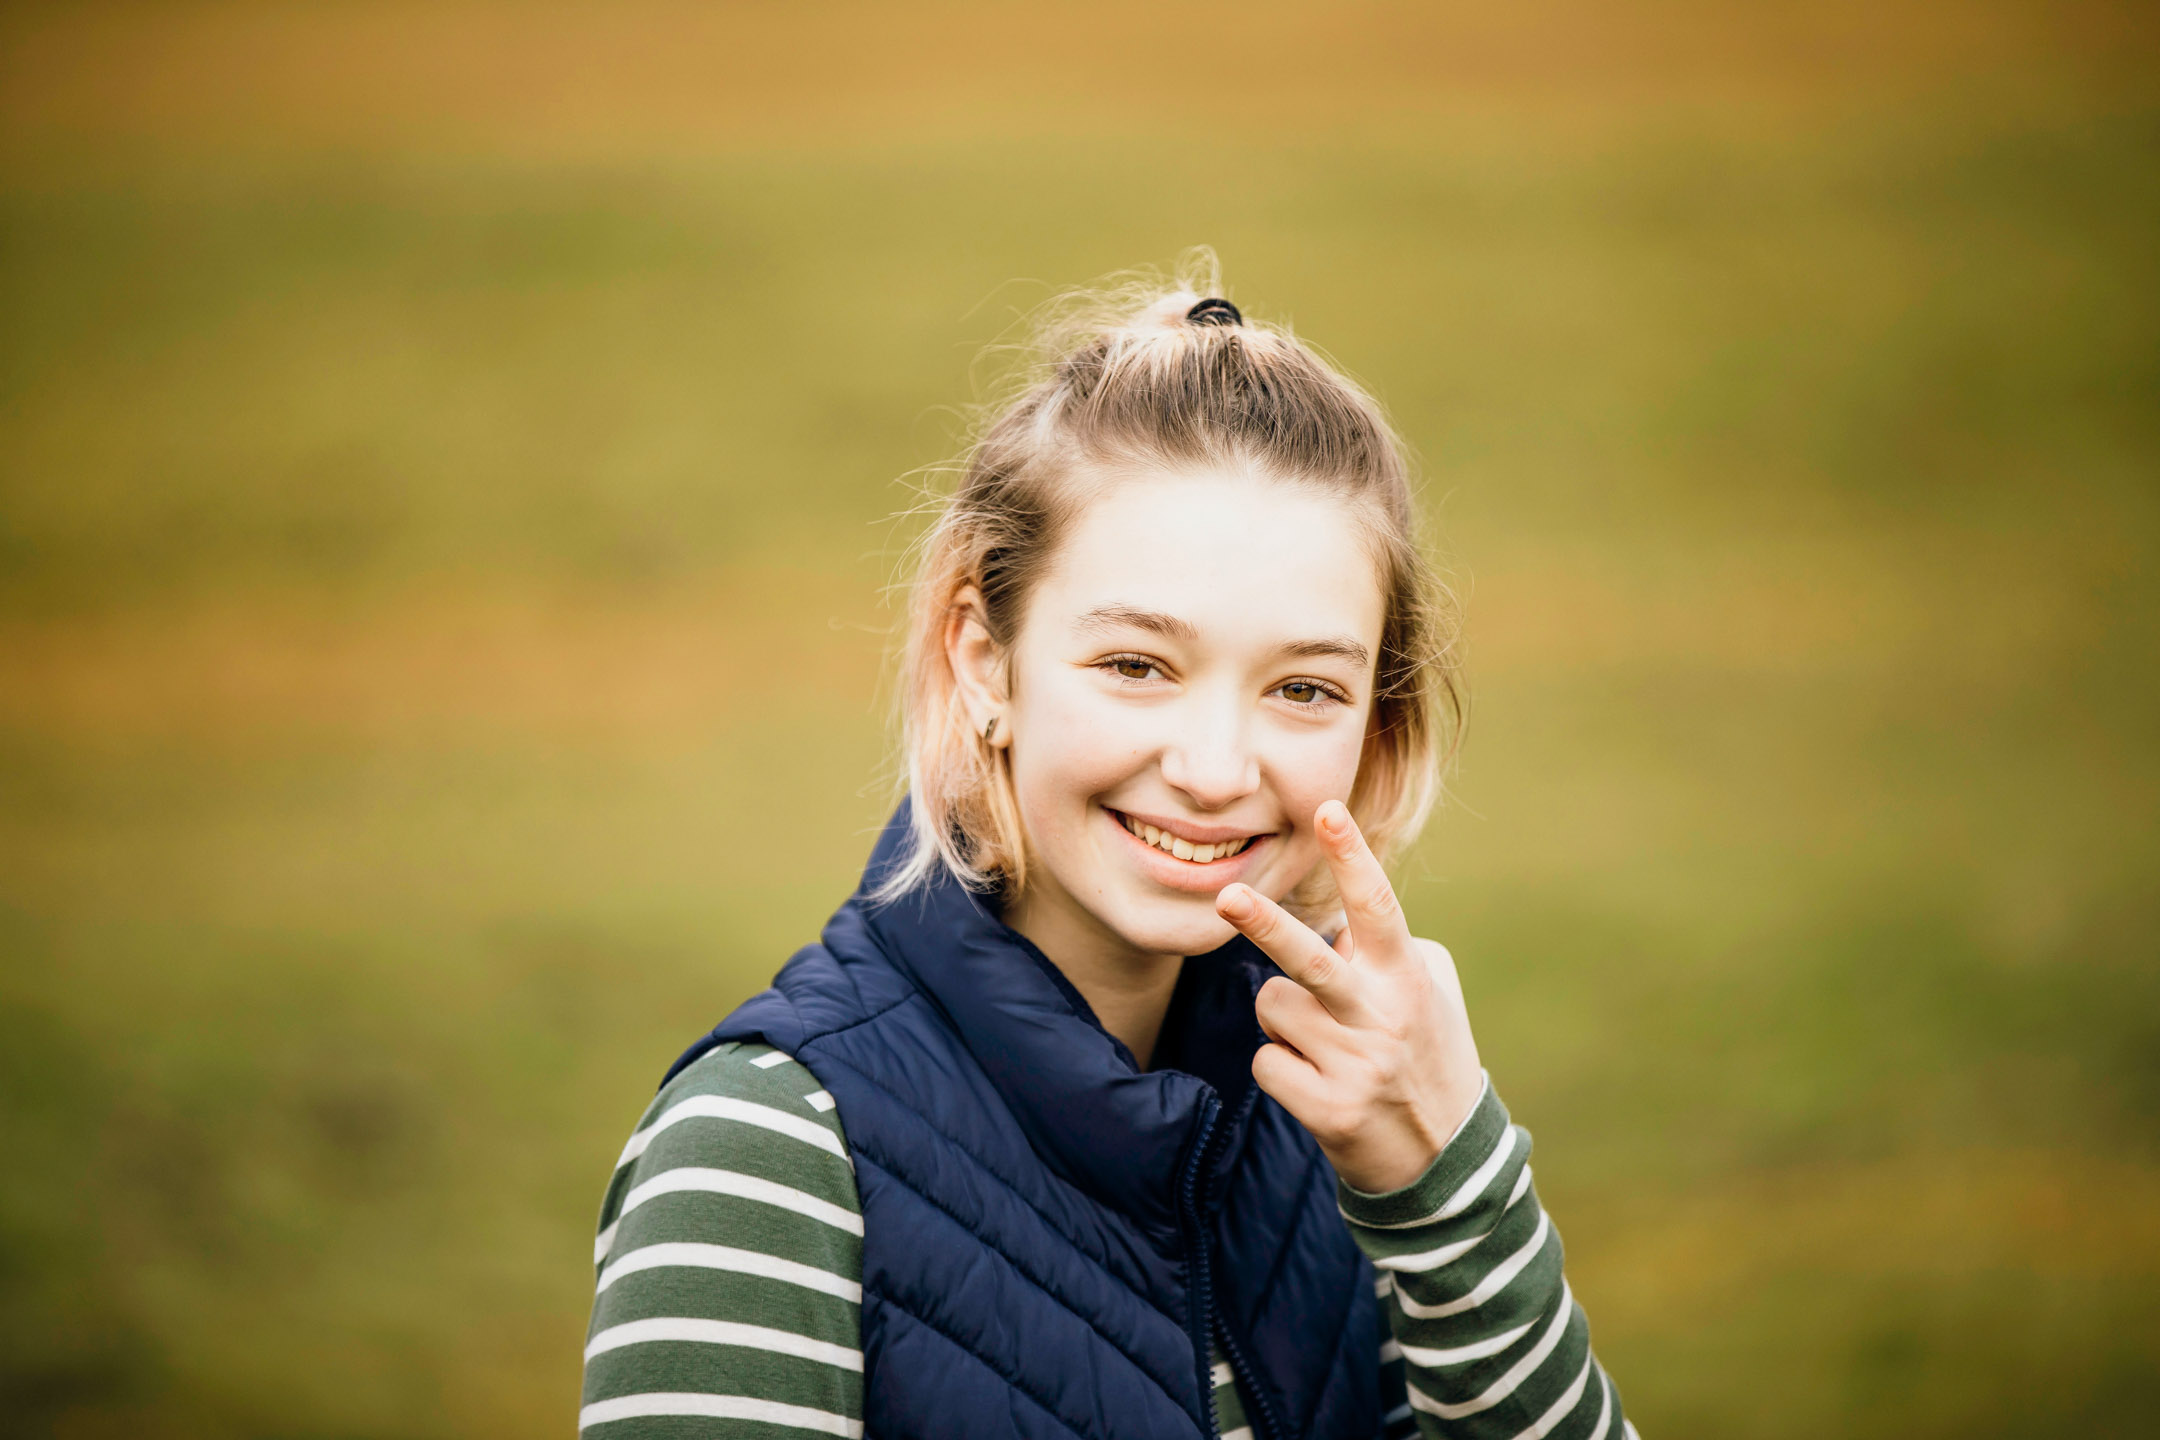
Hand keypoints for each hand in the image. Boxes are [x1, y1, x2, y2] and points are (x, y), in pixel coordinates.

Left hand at [1214, 800, 1483, 1193]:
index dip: (1352, 856)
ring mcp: (1355, 1066)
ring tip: (1323, 1044)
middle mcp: (1381, 1017)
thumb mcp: (1426, 992)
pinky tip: (1317, 1083)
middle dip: (1265, 924)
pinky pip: (1266, 1062)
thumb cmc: (1427, 1052)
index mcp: (1405, 978)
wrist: (1447, 1160)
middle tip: (1226, 896)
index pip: (1377, 907)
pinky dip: (1281, 1067)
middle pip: (1310, 961)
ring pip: (1272, 1008)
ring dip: (1282, 1020)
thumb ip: (1384, 949)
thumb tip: (1334, 922)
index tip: (1328, 811)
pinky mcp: (1329, 1111)